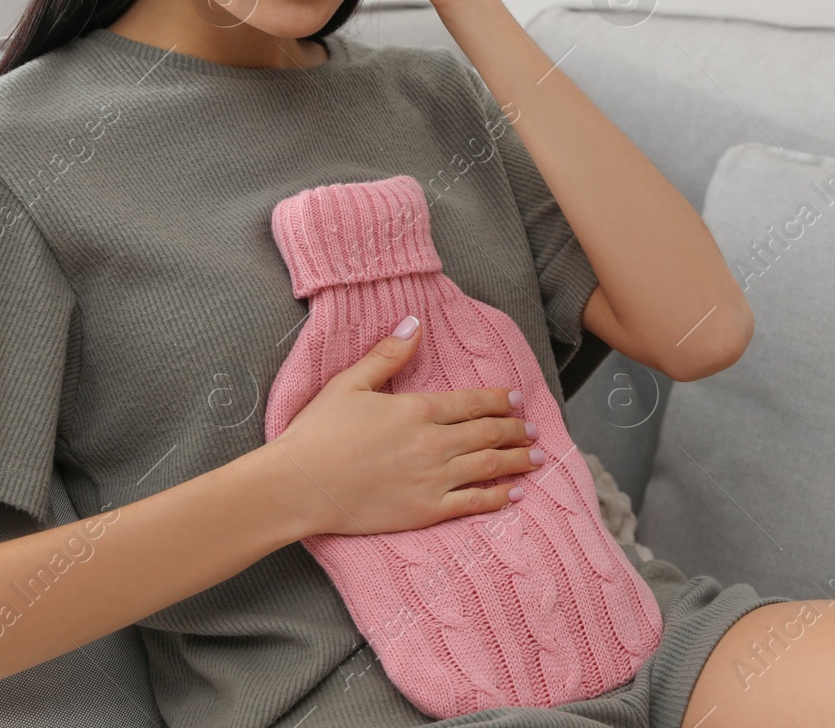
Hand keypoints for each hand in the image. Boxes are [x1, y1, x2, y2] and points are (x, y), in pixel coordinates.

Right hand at [267, 317, 543, 538]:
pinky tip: (514, 495)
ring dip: (517, 460)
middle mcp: (433, 443)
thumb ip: (388, 354)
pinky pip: (473, 503)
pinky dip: (499, 498)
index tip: (517, 399)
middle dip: (516, 430)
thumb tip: (415, 324)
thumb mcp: (349, 383)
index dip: (500, 400)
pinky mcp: (426, 511)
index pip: (472, 402)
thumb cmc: (317, 433)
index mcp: (417, 409)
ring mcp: (433, 479)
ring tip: (535, 458)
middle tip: (533, 430)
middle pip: (488, 433)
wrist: (299, 485)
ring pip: (489, 466)